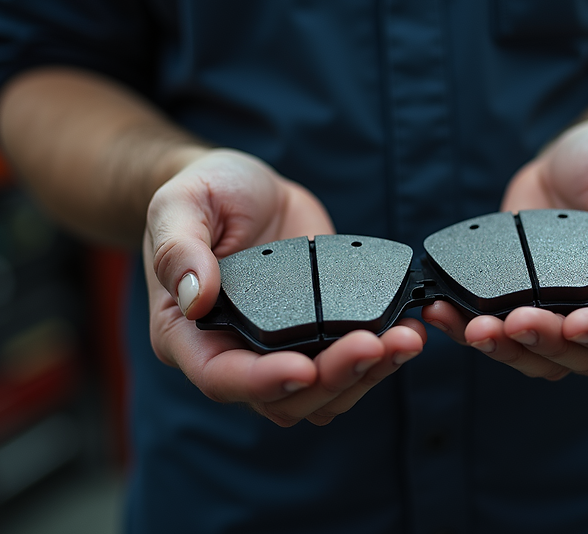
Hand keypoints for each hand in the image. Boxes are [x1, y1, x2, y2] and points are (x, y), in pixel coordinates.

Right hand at [143, 149, 425, 425]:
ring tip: (404, 341)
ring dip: (367, 375)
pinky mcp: (319, 334)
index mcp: (188, 334)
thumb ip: (179, 247)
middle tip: (373, 344)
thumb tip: (194, 296)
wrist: (245, 187)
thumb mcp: (179, 204)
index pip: (221, 378)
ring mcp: (281, 348)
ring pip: (324, 394)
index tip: (303, 368)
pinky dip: (381, 359)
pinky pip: (349, 366)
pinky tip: (408, 333)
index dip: (262, 382)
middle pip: (284, 398)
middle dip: (333, 377)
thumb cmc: (203, 193)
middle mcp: (235, 353)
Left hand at [422, 121, 587, 378]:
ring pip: (540, 358)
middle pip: (584, 356)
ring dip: (505, 350)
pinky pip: (501, 333)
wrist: (573, 158)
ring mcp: (564, 312)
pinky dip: (469, 330)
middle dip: (546, 345)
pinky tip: (443, 311)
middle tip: (511, 323)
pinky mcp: (523, 302)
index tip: (573, 325)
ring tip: (472, 328)